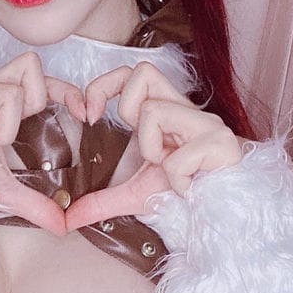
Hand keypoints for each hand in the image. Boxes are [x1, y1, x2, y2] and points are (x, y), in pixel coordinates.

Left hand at [64, 61, 244, 230]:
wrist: (225, 214)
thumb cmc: (185, 193)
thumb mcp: (135, 195)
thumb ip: (100, 202)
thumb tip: (67, 219)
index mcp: (166, 112)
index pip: (134, 73)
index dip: (105, 84)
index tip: (89, 115)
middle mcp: (186, 110)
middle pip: (143, 73)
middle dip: (127, 108)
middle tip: (137, 142)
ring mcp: (206, 124)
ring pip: (154, 111)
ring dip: (151, 148)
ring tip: (168, 168)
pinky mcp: (220, 144)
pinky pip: (177, 158)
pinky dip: (176, 178)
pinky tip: (188, 185)